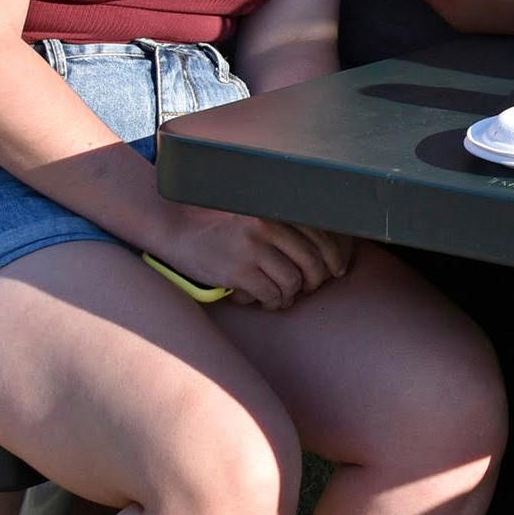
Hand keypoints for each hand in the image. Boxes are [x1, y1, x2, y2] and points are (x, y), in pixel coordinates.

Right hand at [149, 208, 352, 311]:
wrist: (177, 232)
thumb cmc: (222, 229)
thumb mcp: (256, 218)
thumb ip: (285, 228)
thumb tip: (326, 255)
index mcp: (275, 211)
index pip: (320, 235)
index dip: (333, 258)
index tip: (336, 271)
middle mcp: (267, 226)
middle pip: (312, 261)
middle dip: (314, 281)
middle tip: (306, 288)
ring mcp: (252, 249)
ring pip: (293, 281)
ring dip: (291, 295)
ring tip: (282, 297)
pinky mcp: (238, 271)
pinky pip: (271, 294)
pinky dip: (273, 303)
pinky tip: (267, 302)